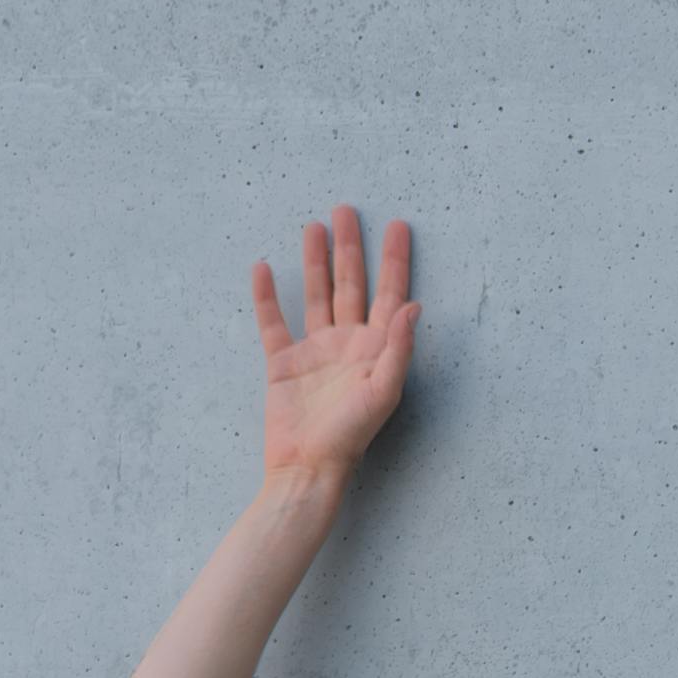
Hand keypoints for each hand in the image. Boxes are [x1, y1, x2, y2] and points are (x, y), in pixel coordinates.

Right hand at [253, 206, 417, 485]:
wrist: (306, 468)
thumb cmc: (349, 438)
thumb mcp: (382, 392)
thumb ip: (399, 348)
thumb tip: (414, 305)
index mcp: (375, 349)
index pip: (388, 294)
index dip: (395, 260)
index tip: (398, 226)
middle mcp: (346, 344)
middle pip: (350, 284)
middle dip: (350, 247)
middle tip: (347, 209)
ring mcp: (314, 352)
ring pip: (316, 294)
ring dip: (314, 261)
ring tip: (313, 226)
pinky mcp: (282, 363)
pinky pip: (273, 322)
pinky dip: (266, 296)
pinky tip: (263, 268)